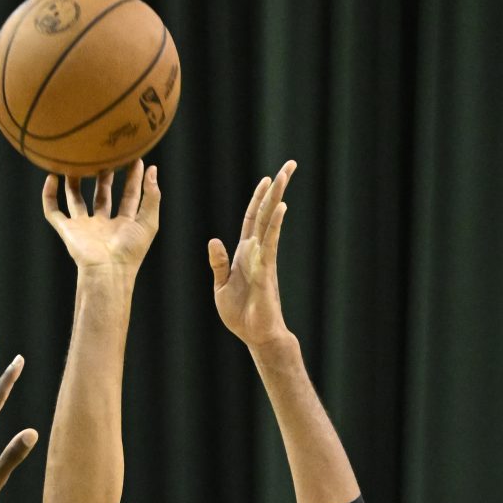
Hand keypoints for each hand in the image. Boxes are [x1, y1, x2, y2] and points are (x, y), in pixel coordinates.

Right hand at [42, 161, 159, 276]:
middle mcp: (103, 225)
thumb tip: (152, 169)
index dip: (133, 178)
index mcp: (123, 225)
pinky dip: (48, 195)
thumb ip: (151, 196)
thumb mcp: (148, 221)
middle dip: (104, 176)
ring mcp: (84, 227)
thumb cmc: (130, 252)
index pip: (128, 196)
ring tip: (76, 158)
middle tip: (106, 154)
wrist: (107, 271)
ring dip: (75, 181)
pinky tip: (50, 177)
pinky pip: (53, 211)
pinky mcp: (67, 230)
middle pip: (102, 195)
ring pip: (76, 199)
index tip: (135, 157)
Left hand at [209, 161, 294, 348]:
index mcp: (244, 253)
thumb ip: (218, 263)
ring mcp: (263, 258)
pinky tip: (280, 207)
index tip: (267, 179)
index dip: (258, 198)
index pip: (251, 218)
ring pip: (269, 220)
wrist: (256, 335)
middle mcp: (256, 250)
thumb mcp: (221, 286)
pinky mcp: (266, 270)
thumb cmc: (241, 315)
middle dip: (275, 188)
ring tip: (285, 175)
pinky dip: (274, 224)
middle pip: (265, 211)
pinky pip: (270, 242)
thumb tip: (214, 240)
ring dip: (277, 196)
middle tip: (289, 166)